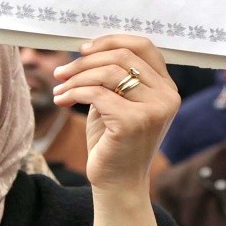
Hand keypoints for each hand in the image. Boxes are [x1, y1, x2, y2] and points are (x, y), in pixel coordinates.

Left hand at [51, 36, 179, 225]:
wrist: (118, 185)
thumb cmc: (113, 144)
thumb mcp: (117, 103)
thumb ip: (114, 77)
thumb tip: (87, 49)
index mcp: (167, 88)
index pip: (144, 46)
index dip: (111, 40)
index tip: (83, 49)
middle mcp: (166, 96)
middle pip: (123, 56)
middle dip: (86, 60)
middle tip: (61, 72)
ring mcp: (153, 109)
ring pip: (108, 72)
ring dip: (76, 77)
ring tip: (59, 88)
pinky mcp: (133, 122)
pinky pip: (96, 93)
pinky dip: (73, 93)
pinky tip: (61, 100)